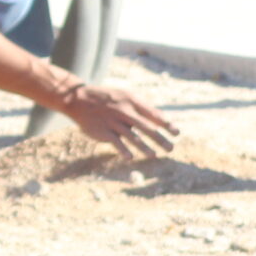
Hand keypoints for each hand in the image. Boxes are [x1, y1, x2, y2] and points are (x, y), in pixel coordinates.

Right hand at [59, 82, 179, 160]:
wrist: (79, 99)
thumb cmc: (108, 100)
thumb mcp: (125, 98)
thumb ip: (142, 108)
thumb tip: (163, 120)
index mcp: (131, 101)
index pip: (152, 113)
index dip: (165, 123)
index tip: (176, 133)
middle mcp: (123, 111)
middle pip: (145, 127)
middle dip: (159, 138)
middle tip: (171, 149)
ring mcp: (113, 121)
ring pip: (131, 136)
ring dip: (144, 147)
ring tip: (154, 156)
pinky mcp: (103, 131)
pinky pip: (115, 142)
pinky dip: (123, 150)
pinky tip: (130, 158)